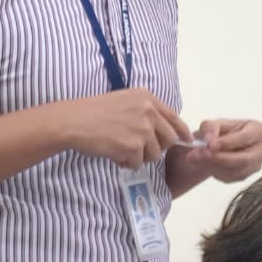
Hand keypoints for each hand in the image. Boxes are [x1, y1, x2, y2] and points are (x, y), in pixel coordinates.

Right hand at [58, 89, 190, 168]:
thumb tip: (162, 129)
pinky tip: (115, 155)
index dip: (181, 132)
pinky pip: (139, 163)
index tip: (186, 140)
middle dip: (158, 148)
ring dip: (140, 157)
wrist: (75, 121)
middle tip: (140, 149)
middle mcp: (149, 112)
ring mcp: (143, 129)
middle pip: (169, 139)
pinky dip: (128, 163)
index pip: (174, 118)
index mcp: (148, 99)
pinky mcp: (133, 146)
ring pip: (155, 154)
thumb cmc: (94, 111)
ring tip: (122, 150)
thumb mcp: (125, 100)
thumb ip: (145, 111)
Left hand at [178, 118, 261, 183]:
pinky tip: (202, 164)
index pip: (245, 138)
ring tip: (194, 158)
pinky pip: (229, 178)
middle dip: (219, 158)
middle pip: (243, 159)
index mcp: (259, 130)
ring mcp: (256, 165)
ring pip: (235, 171)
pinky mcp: (245, 176)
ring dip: (212, 166)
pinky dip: (213, 172)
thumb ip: (210, 128)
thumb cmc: (221, 131)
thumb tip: (210, 141)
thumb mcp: (214, 123)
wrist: (220, 144)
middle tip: (198, 155)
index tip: (210, 145)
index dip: (227, 143)